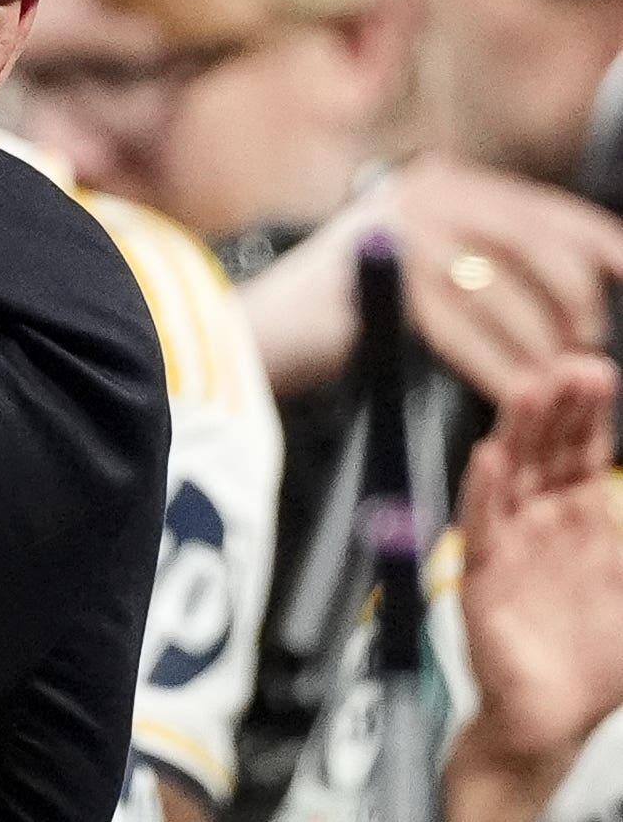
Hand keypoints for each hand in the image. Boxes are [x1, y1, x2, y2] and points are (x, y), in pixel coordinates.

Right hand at [246, 156, 622, 401]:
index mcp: (445, 183)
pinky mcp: (383, 280)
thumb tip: (584, 282)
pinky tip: (515, 397)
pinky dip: (497, 371)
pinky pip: (464, 333)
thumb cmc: (353, 309)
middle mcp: (426, 194)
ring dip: (539, 351)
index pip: (547, 211)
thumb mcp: (426, 261)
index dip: (600, 245)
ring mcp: (402, 231)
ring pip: (505, 295)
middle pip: (537, 248)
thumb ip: (488, 255)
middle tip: (586, 357)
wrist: (265, 329)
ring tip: (551, 388)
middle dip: (576, 310)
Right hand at [444, 355, 622, 820]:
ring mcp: (512, 543)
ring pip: (511, 473)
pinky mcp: (484, 575)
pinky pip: (483, 526)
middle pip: (546, 449)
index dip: (589, 411)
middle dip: (557, 406)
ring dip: (518, 431)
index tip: (596, 370)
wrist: (555, 716)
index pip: (584, 449)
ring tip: (527, 390)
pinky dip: (484, 491)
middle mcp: (544, 520)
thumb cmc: (598, 656)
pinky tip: (489, 458)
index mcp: (584, 517)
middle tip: (568, 364)